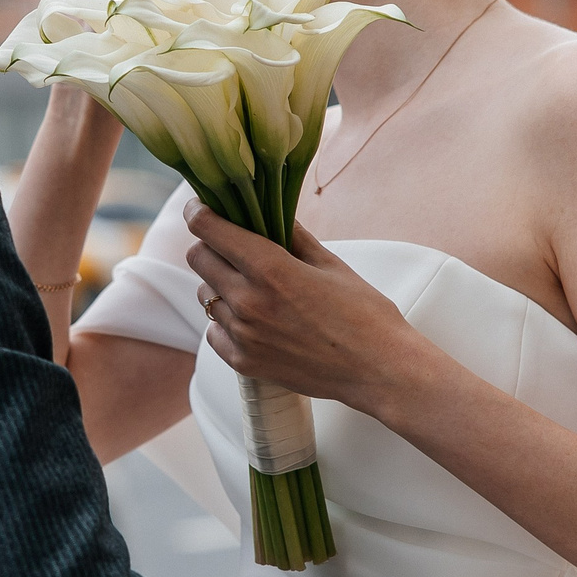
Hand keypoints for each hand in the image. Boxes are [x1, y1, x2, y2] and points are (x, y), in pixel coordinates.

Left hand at [183, 203, 424, 413]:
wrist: (378, 370)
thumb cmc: (363, 314)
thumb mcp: (330, 263)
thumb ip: (292, 235)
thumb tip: (268, 212)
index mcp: (270, 270)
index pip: (208, 229)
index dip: (199, 212)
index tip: (201, 207)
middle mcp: (248, 302)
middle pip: (197, 258)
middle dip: (211, 245)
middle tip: (233, 247)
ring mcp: (243, 336)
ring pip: (204, 295)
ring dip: (219, 285)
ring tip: (251, 287)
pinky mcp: (244, 363)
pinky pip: (214, 331)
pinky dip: (226, 322)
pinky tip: (253, 320)